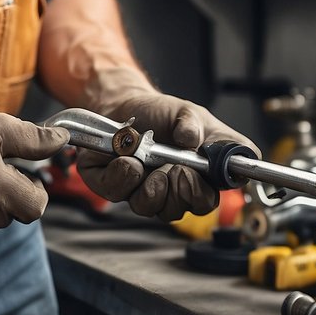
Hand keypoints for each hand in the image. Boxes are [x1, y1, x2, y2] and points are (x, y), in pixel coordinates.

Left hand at [76, 68, 260, 221]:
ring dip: (148, 183)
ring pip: (146, 206)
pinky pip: (116, 191)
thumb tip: (193, 140)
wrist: (124, 103)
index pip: (204, 201)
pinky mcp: (112, 185)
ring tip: (144, 159)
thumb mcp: (188, 112)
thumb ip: (198, 125)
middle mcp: (167, 190)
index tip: (191, 172)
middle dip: (174, 190)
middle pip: (175, 211)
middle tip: (172, 167)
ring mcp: (138, 191)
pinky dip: (122, 172)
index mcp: (195, 178)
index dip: (198, 194)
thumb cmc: (161, 114)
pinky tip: (124, 157)